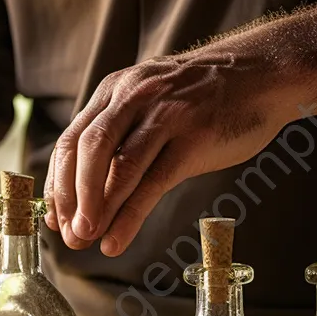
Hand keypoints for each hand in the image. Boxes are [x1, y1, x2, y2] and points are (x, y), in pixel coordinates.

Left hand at [44, 42, 296, 255]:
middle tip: (69, 236)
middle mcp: (133, 97)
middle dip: (70, 200)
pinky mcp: (194, 138)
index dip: (57, 184)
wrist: (263, 73)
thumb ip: (118, 136)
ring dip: (95, 211)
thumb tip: (86, 190)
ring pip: (117, 168)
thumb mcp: (149, 102)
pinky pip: (152, 183)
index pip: (70, 141)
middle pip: (85, 152)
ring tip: (86, 241)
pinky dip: (129, 217)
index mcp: (114, 91)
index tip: (53, 218)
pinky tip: (115, 240)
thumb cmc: (202, 98)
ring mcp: (165, 115)